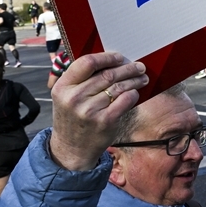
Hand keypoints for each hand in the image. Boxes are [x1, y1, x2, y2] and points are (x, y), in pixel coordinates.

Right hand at [49, 52, 147, 170]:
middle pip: (108, 74)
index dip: (107, 57)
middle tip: (139, 66)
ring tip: (142, 78)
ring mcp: (89, 110)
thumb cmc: (73, 117)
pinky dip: (133, 94)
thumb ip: (81, 79)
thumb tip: (110, 61)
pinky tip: (136, 92)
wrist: (71, 149)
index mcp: (62, 87)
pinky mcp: (105, 121)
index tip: (119, 57)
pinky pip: (126, 100)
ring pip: (119, 86)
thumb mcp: (66, 97)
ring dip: (135, 79)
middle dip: (128, 68)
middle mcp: (74, 98)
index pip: (87, 62)